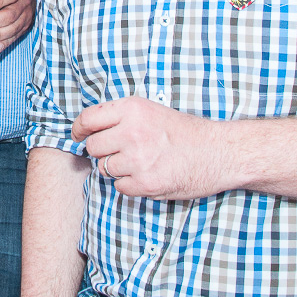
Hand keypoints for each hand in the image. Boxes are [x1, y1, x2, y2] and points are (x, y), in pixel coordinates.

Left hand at [73, 96, 231, 199]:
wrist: (218, 152)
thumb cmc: (185, 132)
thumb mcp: (151, 110)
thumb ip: (121, 117)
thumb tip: (89, 130)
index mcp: (132, 109)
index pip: (88, 119)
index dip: (78, 130)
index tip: (78, 136)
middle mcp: (132, 131)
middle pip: (93, 147)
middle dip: (102, 152)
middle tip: (121, 152)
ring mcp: (138, 159)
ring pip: (105, 169)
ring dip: (117, 169)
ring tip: (141, 163)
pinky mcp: (146, 183)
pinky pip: (120, 187)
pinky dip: (130, 185)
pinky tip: (148, 176)